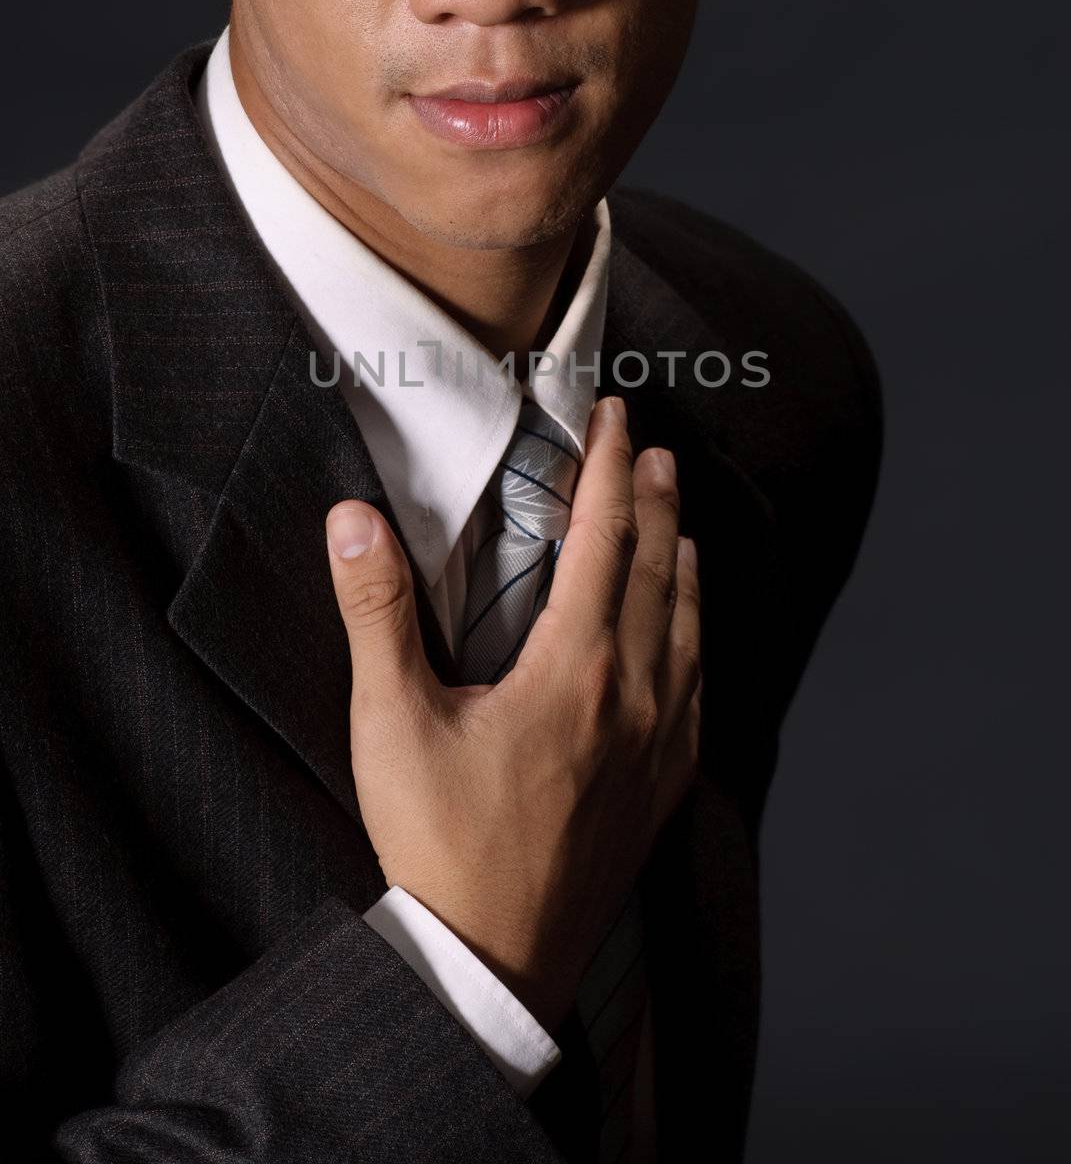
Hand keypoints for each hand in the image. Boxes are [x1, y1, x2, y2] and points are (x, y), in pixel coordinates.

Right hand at [325, 394, 701, 1033]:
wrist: (493, 960)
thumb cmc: (437, 842)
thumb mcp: (390, 722)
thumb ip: (375, 612)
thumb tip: (350, 519)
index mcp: (574, 667)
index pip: (605, 538)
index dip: (608, 467)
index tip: (611, 415)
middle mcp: (634, 694)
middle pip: (659, 569)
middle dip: (655, 497)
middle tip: (650, 445)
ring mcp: (658, 744)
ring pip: (690, 625)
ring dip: (684, 559)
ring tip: (679, 519)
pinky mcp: (663, 787)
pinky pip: (701, 688)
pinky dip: (700, 635)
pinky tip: (693, 632)